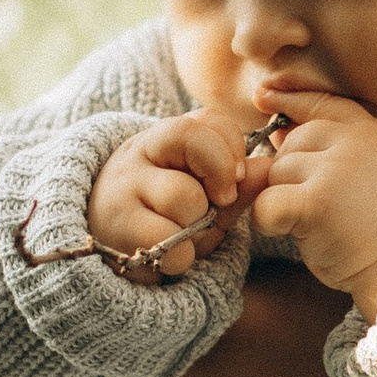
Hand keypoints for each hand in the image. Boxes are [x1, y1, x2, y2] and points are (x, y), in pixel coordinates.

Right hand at [85, 104, 262, 275]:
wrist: (108, 253)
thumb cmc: (166, 220)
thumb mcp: (205, 199)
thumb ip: (237, 185)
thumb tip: (269, 169)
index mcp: (165, 138)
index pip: (208, 119)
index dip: (232, 147)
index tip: (236, 178)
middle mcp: (139, 152)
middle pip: (195, 144)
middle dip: (218, 181)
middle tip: (212, 208)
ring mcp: (123, 185)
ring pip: (185, 197)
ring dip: (196, 227)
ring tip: (181, 236)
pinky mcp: (116, 223)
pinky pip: (170, 240)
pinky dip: (182, 258)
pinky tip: (168, 257)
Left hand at [248, 92, 376, 312]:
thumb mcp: (368, 176)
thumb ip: (331, 150)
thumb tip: (277, 132)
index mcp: (373, 133)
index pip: (324, 103)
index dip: (291, 97)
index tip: (264, 95)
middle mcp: (357, 143)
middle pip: (293, 142)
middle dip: (291, 173)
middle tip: (317, 207)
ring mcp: (337, 169)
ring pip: (277, 171)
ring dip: (282, 198)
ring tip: (314, 223)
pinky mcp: (317, 202)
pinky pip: (267, 202)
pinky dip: (268, 221)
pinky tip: (288, 232)